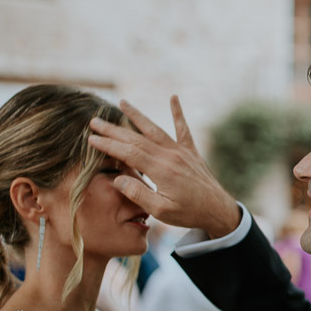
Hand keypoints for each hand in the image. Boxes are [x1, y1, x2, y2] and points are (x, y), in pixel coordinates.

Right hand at [88, 97, 240, 236]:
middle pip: (137, 138)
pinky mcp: (191, 151)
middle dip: (114, 130)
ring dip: (137, 116)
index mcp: (161, 170)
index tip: (92, 139)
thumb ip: (138, 194)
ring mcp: (181, 151)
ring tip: (122, 103)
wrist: (218, 210)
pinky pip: (183, 128)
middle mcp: (171, 156)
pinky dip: (178, 112)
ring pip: (155, 129)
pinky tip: (174, 98)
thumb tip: (117, 179)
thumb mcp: (160, 211)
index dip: (109, 145)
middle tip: (95, 121)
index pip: (129, 153)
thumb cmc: (189, 213)